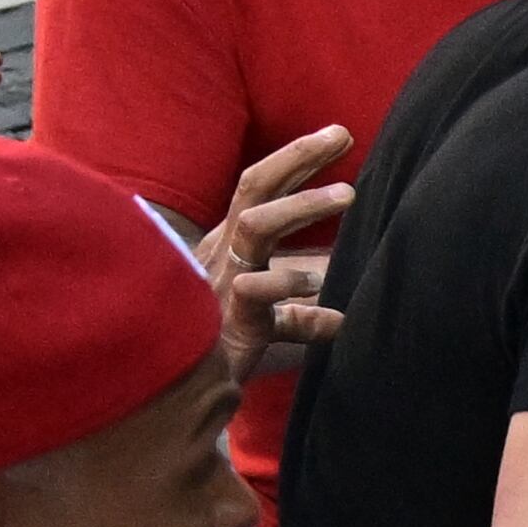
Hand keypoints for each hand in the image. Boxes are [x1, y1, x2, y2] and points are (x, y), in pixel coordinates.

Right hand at [203, 124, 355, 359]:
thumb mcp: (267, 318)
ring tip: (348, 195)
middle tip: (342, 136)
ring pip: (255, 228)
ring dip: (301, 207)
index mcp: (231, 246)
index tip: (340, 133)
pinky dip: (288, 286)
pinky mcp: (230, 320)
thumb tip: (343, 315)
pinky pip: (257, 292)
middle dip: (296, 158)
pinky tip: (319, 288)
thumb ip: (301, 310)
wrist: (178, 393)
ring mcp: (223, 283)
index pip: (262, 188)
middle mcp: (224, 255)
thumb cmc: (222, 347)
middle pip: (255, 191)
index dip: (297, 158)